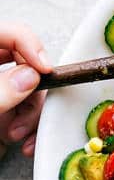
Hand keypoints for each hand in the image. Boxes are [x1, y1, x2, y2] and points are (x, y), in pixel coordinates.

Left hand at [0, 23, 51, 158]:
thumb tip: (30, 76)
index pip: (7, 33)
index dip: (29, 44)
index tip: (45, 68)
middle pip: (26, 65)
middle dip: (36, 90)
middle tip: (31, 109)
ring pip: (33, 93)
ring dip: (34, 116)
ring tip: (19, 135)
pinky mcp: (4, 119)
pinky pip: (28, 117)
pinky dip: (32, 131)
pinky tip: (25, 145)